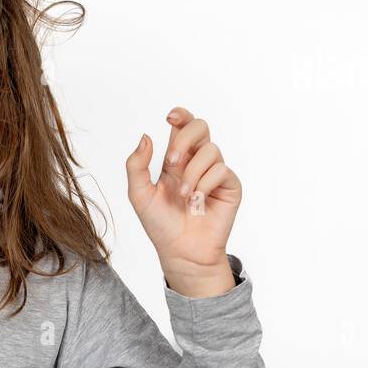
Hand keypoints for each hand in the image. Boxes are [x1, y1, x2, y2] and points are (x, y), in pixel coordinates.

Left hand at [125, 107, 241, 295]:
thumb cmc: (160, 225)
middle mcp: (197, 162)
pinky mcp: (230, 186)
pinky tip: (197, 202)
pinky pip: (222, 170)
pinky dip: (205, 184)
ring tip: (184, 196)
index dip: (180, 115)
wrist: (180, 252)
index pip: (182, 127)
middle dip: (185, 138)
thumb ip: (137, 165)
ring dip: (192, 172)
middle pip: (201, 127)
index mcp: (176, 160)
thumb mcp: (139, 194)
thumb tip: (147, 136)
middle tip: (172, 161)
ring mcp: (215, 173)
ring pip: (211, 149)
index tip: (170, 117)